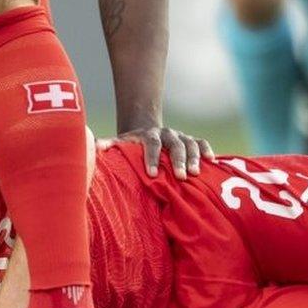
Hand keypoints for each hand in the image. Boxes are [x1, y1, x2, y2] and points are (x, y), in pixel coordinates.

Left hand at [97, 127, 213, 179]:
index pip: (152, 144)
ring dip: (193, 158)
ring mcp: (180, 136)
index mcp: (148, 135)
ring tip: (195, 173)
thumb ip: (109, 145)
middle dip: (177, 160)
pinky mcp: (190, 140)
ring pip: (190, 144)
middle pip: (175, 145)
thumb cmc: (130, 145)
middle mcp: (166, 134)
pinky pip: (201, 142)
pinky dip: (206, 150)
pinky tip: (211, 161)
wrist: (144, 130)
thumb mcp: (119, 143)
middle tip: (180, 177)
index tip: (152, 174)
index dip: (152, 158)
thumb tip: (96, 147)